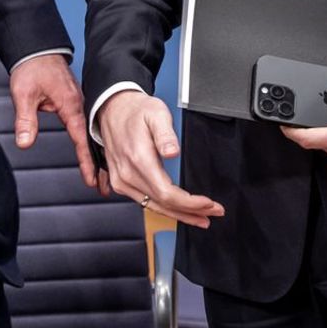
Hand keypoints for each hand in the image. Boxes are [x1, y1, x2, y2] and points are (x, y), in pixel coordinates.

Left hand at [9, 55, 97, 188]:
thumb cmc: (33, 69)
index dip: (87, 160)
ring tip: (104, 176)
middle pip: (93, 140)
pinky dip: (92, 142)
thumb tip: (24, 143)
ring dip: (98, 154)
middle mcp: (79, 106)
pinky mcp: (75, 104)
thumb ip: (25, 120)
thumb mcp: (24, 94)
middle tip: (105, 186)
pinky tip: (96, 153)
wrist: (38, 52)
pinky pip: (87, 127)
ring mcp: (79, 105)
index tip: (92, 179)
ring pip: (92, 134)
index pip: (81, 138)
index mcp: (71, 105)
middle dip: (100, 164)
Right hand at [97, 90, 224, 227]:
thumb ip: (165, 134)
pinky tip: (178, 211)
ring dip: (179, 215)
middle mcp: (128, 175)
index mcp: (138, 159)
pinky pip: (145, 202)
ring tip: (201, 218)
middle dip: (190, 212)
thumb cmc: (135, 111)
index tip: (208, 203)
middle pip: (163, 205)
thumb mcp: (156, 113)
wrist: (112, 110)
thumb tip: (173, 152)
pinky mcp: (121, 183)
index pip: (166, 193)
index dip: (189, 203)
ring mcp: (122, 181)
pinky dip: (164, 209)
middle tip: (213, 213)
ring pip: (153, 207)